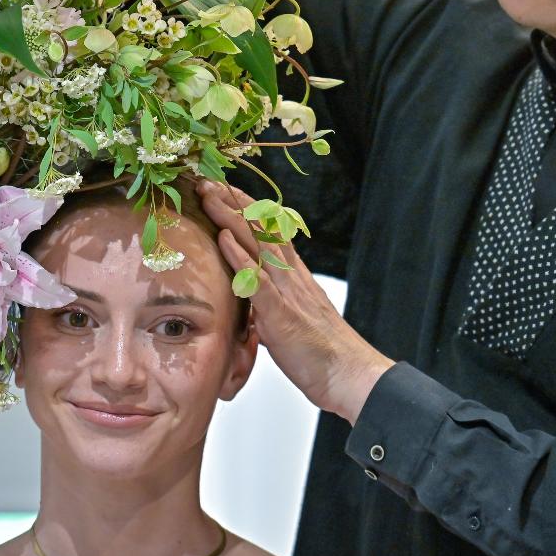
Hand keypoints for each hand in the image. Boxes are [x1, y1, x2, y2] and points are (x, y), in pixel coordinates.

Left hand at [198, 180, 393, 424]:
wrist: (349, 375)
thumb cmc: (320, 353)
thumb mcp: (291, 319)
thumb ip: (271, 304)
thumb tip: (252, 301)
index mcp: (293, 274)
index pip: (266, 231)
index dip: (244, 208)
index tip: (223, 188)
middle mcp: (290, 274)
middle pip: (259, 228)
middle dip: (232, 202)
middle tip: (207, 179)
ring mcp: (286, 290)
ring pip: (256, 244)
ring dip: (230, 218)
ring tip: (209, 195)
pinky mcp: (281, 313)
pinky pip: (258, 280)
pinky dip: (240, 258)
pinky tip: (224, 239)